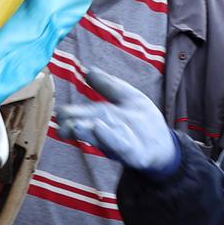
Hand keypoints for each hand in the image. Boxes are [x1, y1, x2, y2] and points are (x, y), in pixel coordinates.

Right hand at [53, 66, 180, 176]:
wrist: (164, 144)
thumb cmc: (142, 121)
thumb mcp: (127, 97)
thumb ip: (108, 85)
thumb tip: (88, 71)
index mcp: (101, 117)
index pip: (80, 113)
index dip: (69, 114)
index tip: (59, 113)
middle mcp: (106, 131)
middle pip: (85, 126)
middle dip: (72, 125)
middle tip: (60, 123)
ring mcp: (119, 142)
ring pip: (99, 137)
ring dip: (86, 132)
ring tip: (74, 126)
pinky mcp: (134, 153)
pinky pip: (120, 145)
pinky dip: (109, 136)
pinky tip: (99, 127)